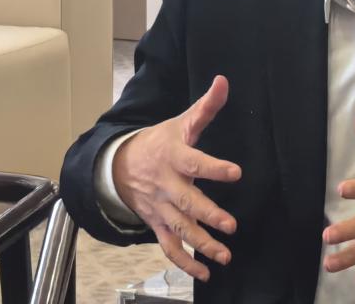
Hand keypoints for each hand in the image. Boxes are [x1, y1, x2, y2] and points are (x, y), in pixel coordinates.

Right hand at [112, 75, 241, 281]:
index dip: (214, 167)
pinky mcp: (157, 224)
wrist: (119, 165)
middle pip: (187, 203)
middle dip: (208, 216)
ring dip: (201, 245)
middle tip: (231, 225)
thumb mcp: (181, 122)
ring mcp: (160, 208)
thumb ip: (206, 106)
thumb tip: (224, 81)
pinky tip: (206, 273)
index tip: (236, 172)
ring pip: (180, 229)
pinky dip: (185, 263)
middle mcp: (165, 185)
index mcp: (173, 157)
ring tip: (225, 255)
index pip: (194, 162)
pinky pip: (169, 247)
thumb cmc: (160, 141)